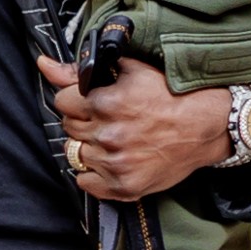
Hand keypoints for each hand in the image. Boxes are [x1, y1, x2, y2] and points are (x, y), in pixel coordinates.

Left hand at [39, 54, 231, 199]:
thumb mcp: (128, 72)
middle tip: (105, 120)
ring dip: (89, 147)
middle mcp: (106, 135)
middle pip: (69, 128)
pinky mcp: (124, 186)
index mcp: (104, 103)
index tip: (90, 102)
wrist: (207, 126)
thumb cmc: (169, 95)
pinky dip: (93, 175)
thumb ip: (80, 70)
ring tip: (111, 140)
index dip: (75, 100)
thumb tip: (43, 63)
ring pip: (76, 154)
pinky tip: (110, 161)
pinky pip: (86, 183)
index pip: (62, 101)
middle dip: (82, 122)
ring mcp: (115, 163)